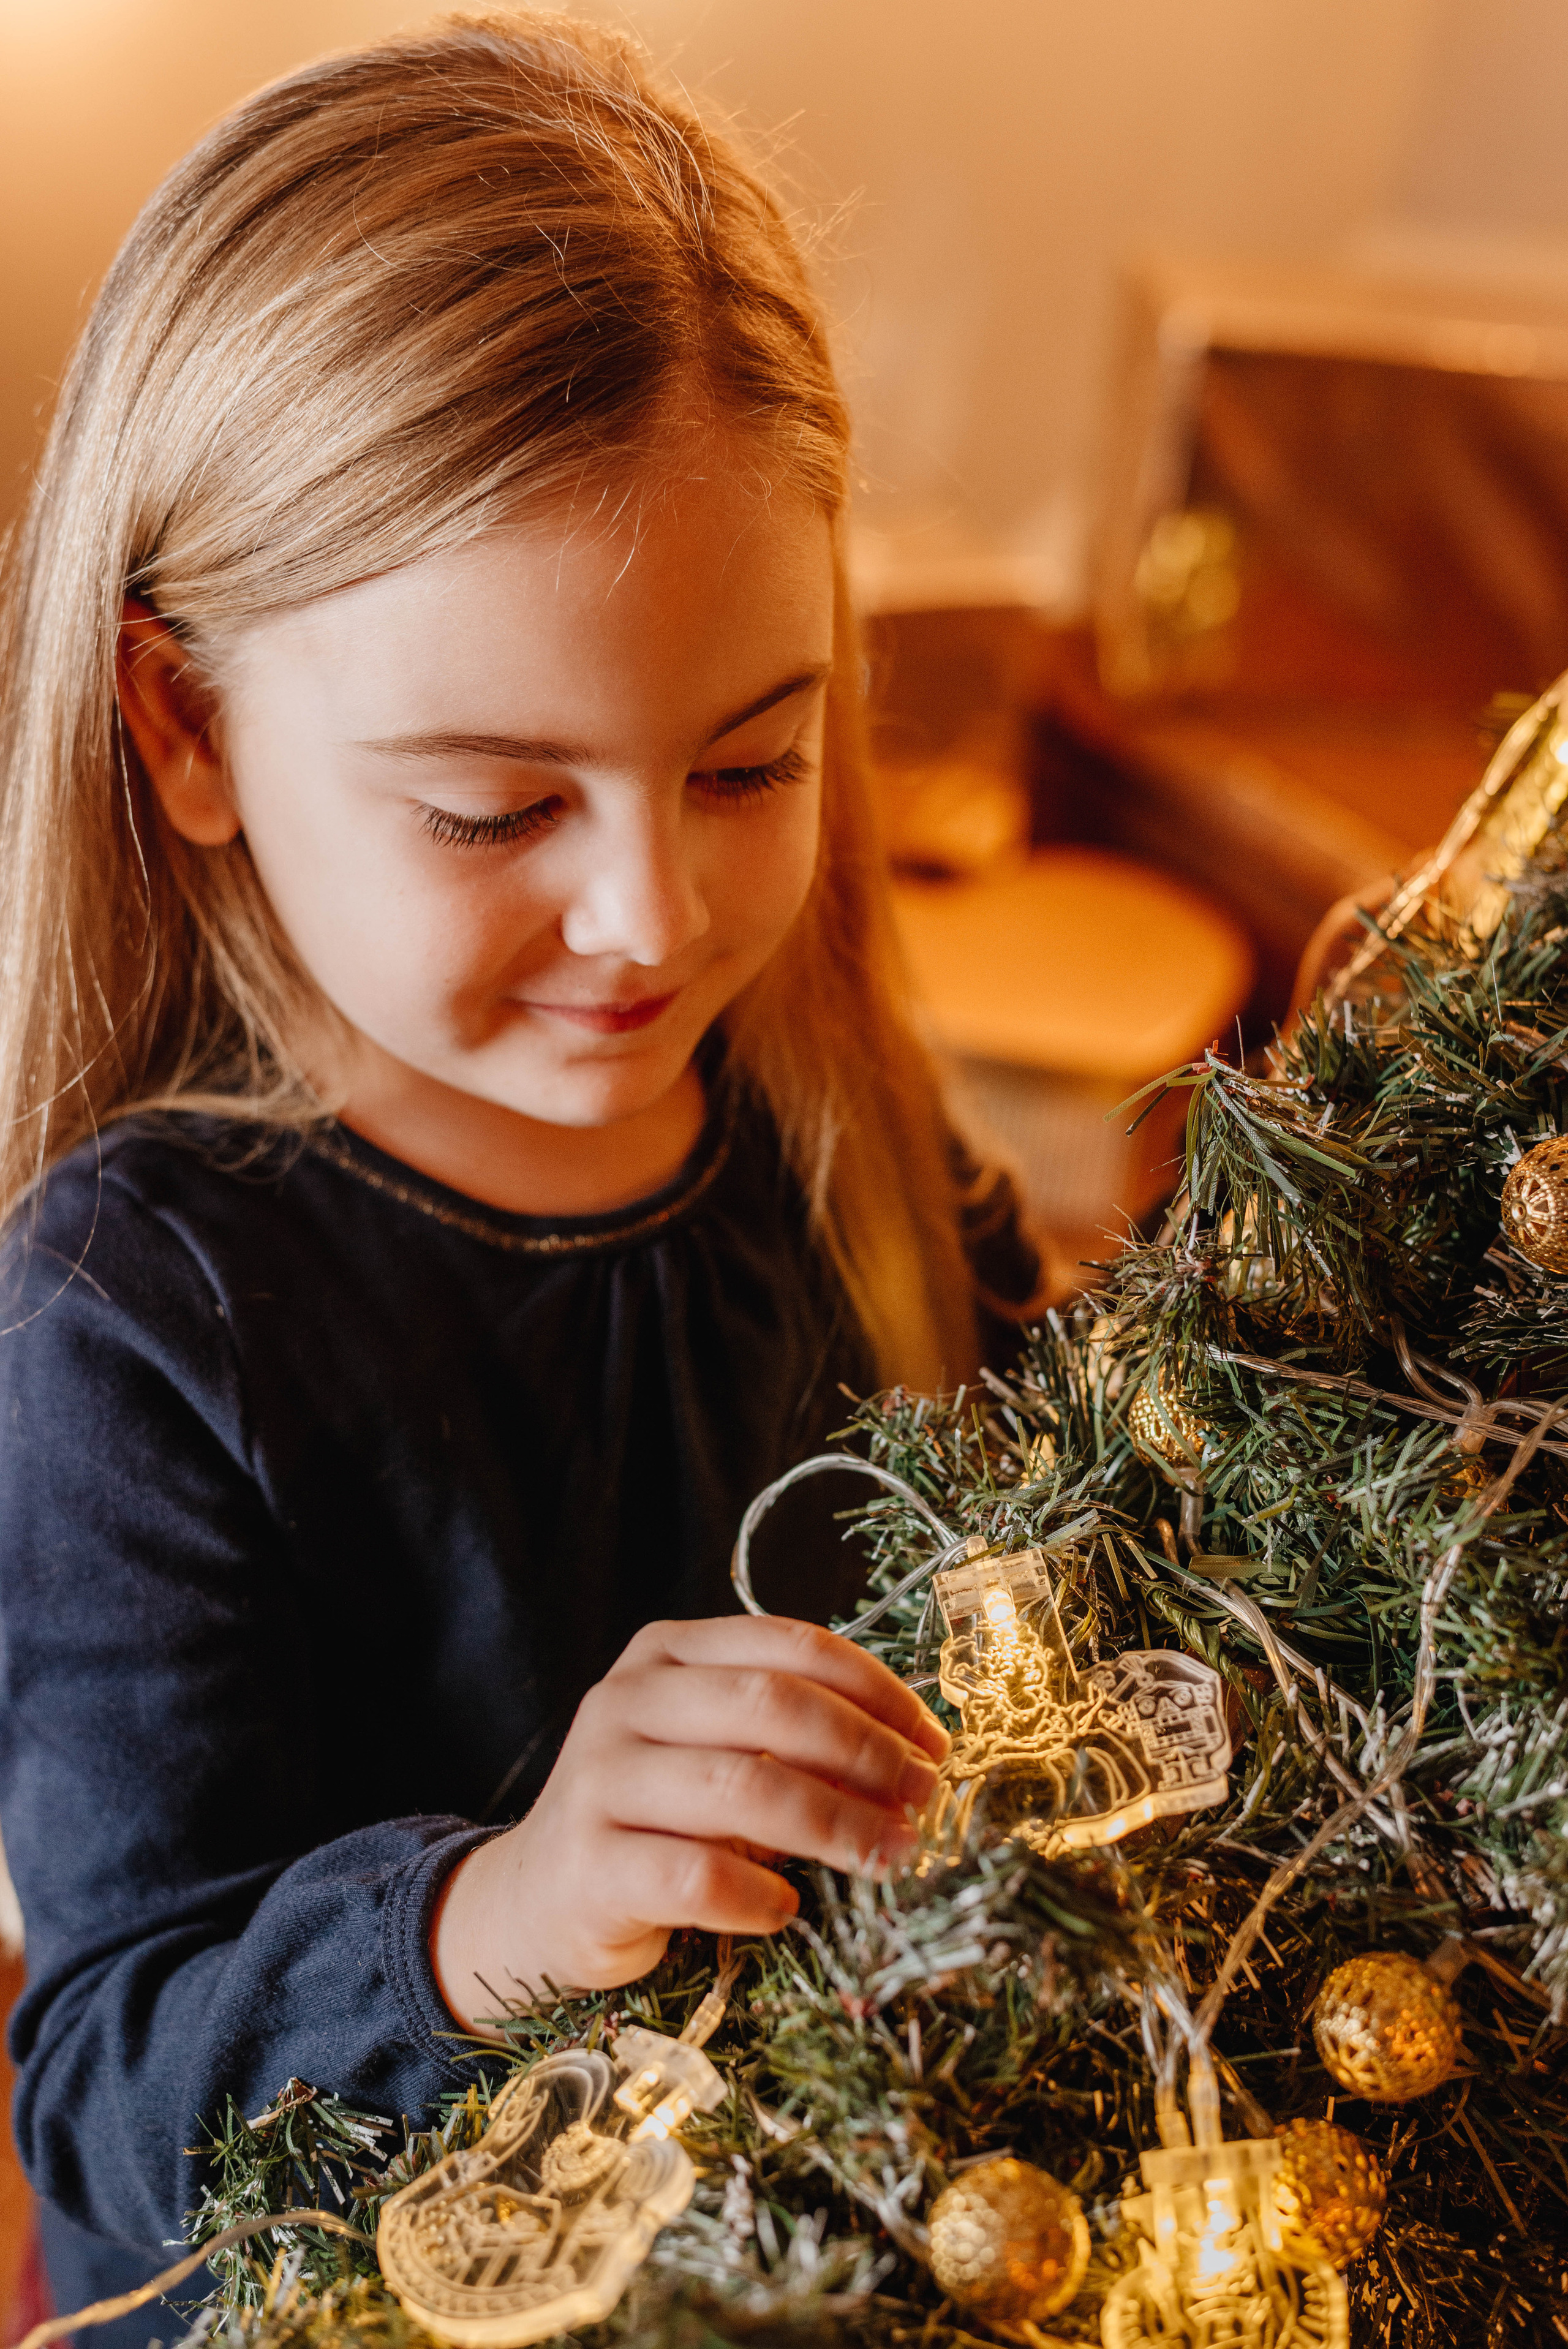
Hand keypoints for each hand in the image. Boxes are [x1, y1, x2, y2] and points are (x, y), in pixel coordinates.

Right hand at [430, 1614, 949, 2025]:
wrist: (537, 1900)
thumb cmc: (656, 1820)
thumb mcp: (714, 1751)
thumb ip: (788, 1736)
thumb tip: (915, 1756)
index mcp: (667, 1653)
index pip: (791, 1646)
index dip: (877, 1691)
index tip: (933, 1743)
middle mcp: (625, 1700)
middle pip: (772, 1707)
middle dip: (866, 1755)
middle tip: (921, 1802)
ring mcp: (598, 1779)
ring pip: (742, 1787)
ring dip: (835, 1825)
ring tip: (886, 1858)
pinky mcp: (587, 1865)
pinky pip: (695, 1875)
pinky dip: (758, 1894)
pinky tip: (785, 1909)